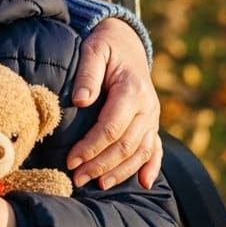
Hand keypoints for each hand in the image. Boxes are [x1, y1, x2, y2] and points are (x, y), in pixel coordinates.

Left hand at [68, 18, 162, 189]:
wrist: (126, 41)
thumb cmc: (105, 46)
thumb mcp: (93, 50)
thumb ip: (87, 74)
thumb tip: (80, 101)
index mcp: (132, 90)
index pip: (111, 128)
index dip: (91, 147)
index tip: (70, 160)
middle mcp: (147, 107)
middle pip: (125, 145)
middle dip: (100, 165)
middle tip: (77, 178)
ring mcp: (152, 116)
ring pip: (140, 151)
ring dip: (120, 171)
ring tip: (98, 184)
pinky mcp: (152, 122)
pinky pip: (155, 148)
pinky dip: (152, 166)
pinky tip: (144, 183)